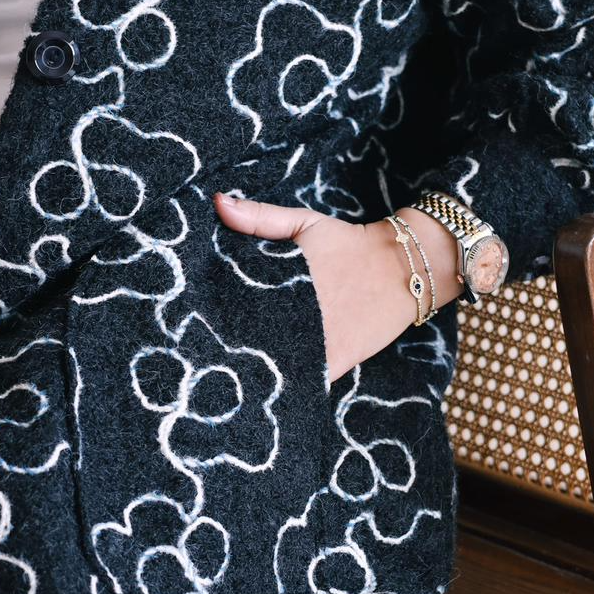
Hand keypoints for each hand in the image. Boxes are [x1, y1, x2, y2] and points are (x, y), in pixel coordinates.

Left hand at [213, 192, 461, 383]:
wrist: (403, 266)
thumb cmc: (348, 243)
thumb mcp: (304, 223)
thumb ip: (259, 217)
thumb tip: (217, 202)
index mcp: (278, 284)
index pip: (230, 308)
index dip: (208, 319)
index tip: (190, 325)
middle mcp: (294, 317)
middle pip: (245, 341)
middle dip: (225, 347)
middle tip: (200, 356)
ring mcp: (315, 343)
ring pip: (272, 366)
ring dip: (253, 370)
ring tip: (227, 377)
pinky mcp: (335, 361)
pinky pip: (304, 381)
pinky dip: (287, 386)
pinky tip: (267, 392)